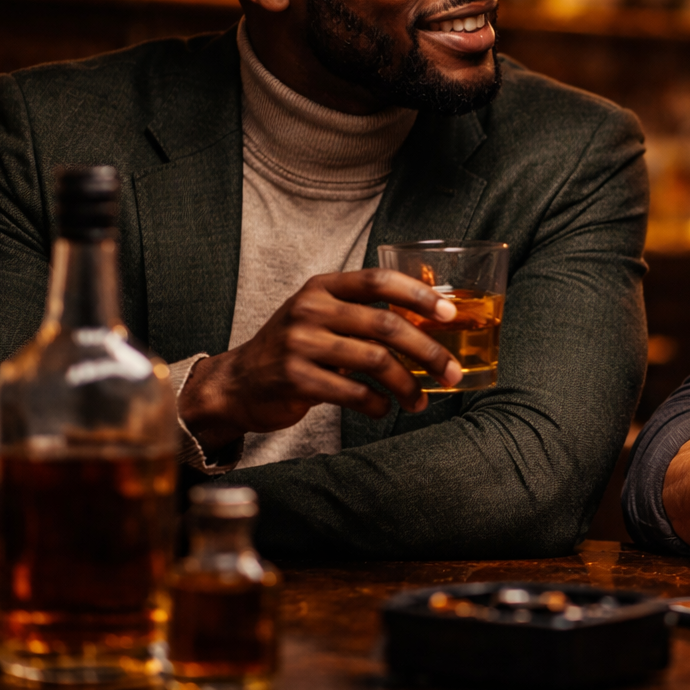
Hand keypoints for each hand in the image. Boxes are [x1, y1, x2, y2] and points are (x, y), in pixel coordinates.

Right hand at [179, 269, 464, 449]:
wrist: (237, 384)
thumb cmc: (294, 349)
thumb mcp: (321, 318)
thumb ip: (362, 315)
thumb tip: (430, 325)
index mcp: (322, 288)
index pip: (378, 280)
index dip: (419, 295)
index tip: (450, 314)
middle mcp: (311, 309)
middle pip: (386, 325)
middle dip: (428, 351)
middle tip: (451, 371)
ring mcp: (300, 344)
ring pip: (375, 361)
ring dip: (407, 385)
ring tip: (420, 401)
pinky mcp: (295, 379)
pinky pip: (353, 393)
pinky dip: (378, 404)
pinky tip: (384, 409)